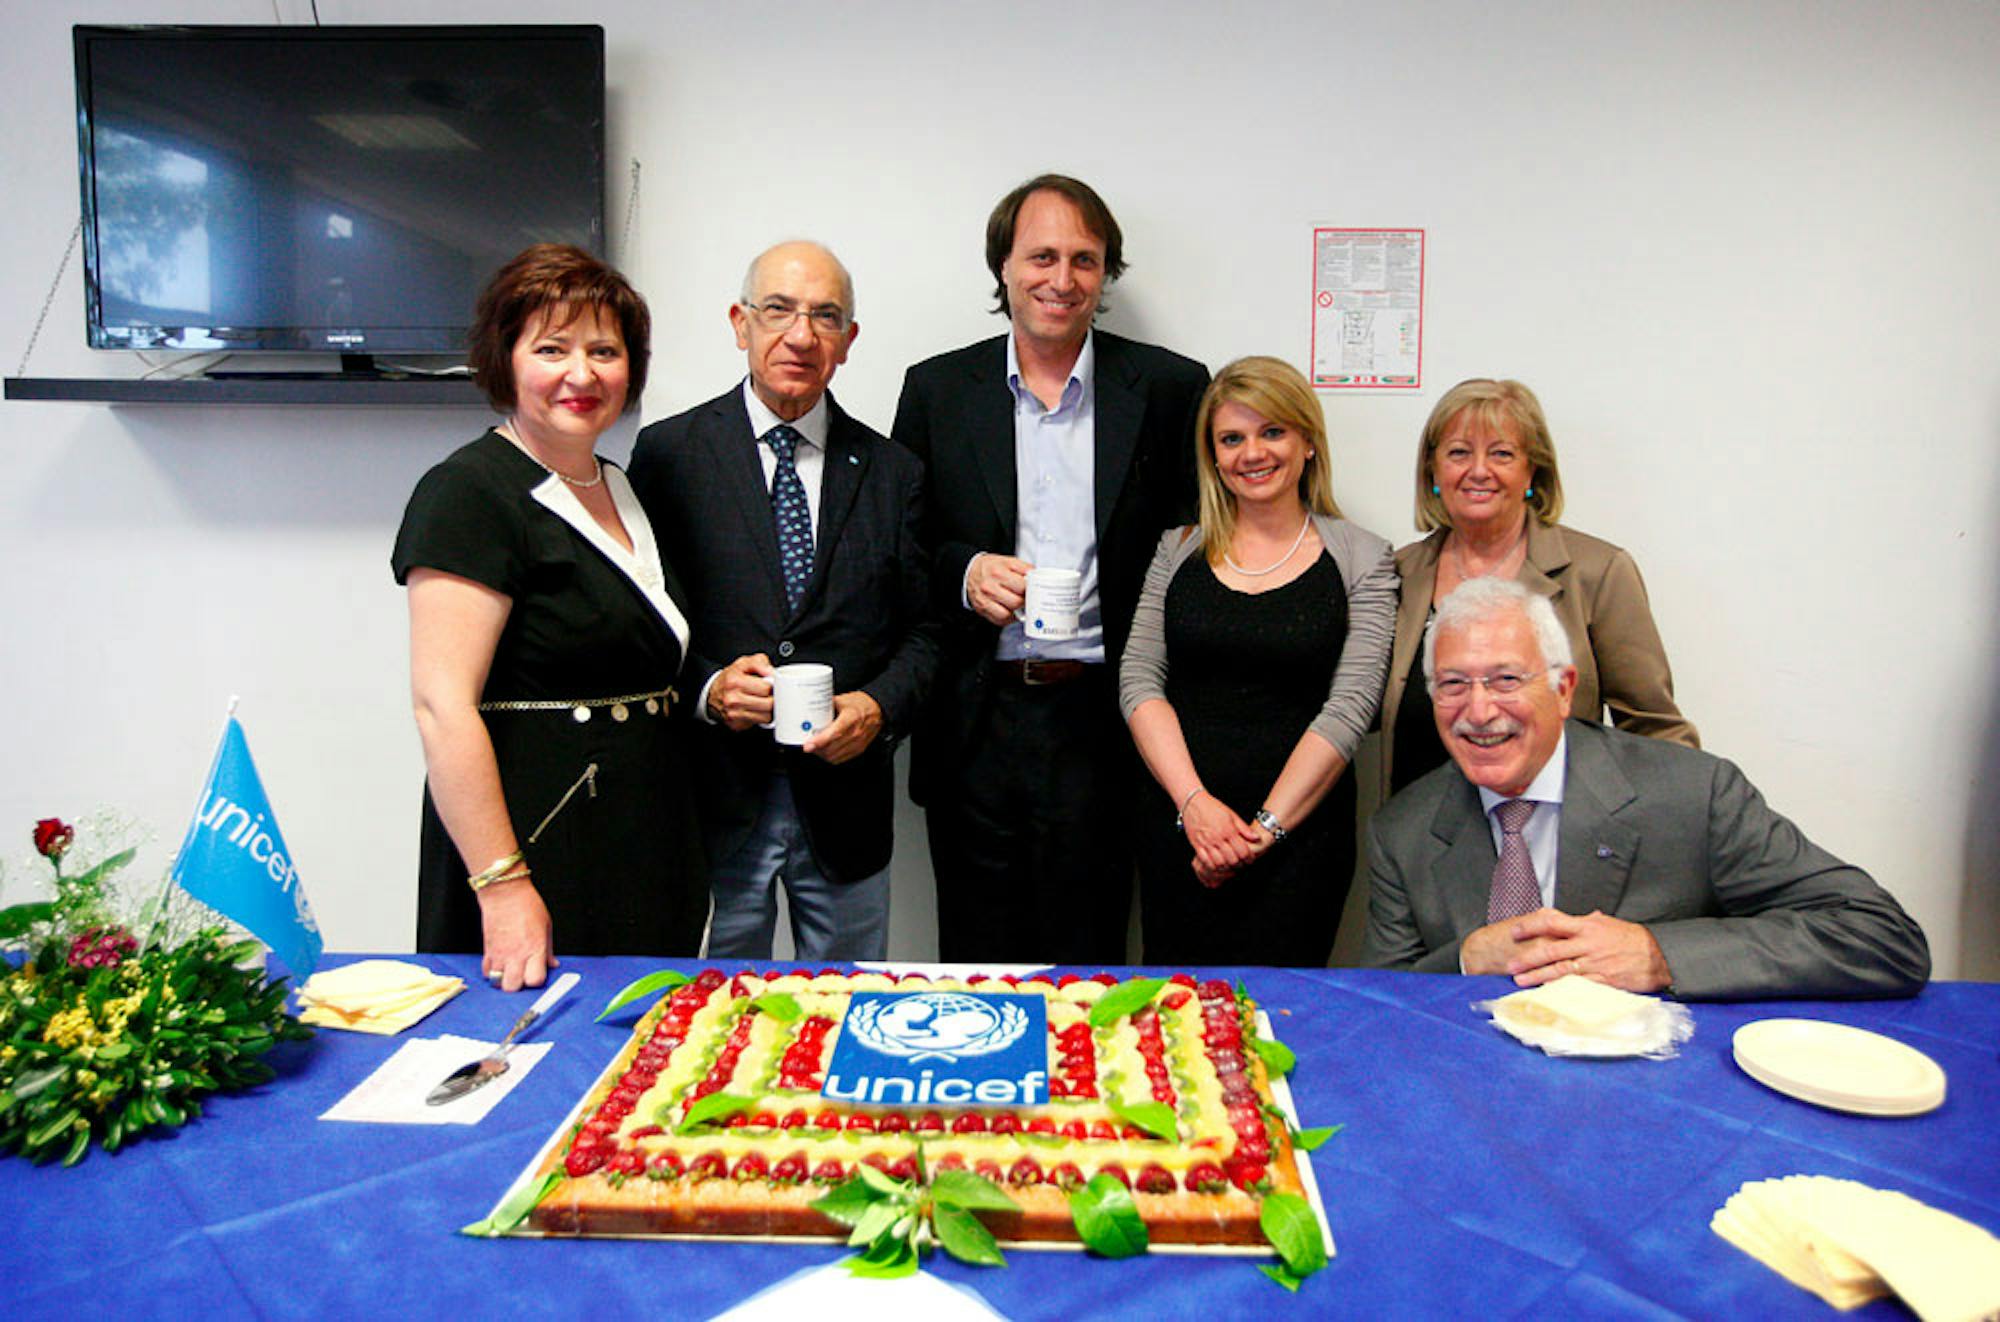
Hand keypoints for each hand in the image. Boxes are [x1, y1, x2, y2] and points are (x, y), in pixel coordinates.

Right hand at [478, 876, 556, 991]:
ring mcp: (499, 953)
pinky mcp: (487, 950)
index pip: (535, 980)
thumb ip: (549, 949)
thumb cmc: (527, 904)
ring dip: (504, 980)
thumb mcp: (546, 925)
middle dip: (519, 986)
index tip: (538, 973)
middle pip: (513, 987)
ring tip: (511, 971)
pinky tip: (500, 964)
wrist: (504, 892)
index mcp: (535, 948)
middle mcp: (516, 954)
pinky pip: (486, 972)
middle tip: (523, 975)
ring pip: (497, 982)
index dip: (537, 980)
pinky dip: (492, 972)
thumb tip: (552, 964)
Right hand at [708, 653, 775, 728]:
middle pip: (768, 704)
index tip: (773, 685)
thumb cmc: (730, 678)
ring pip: (766, 717)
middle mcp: (733, 699)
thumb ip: (760, 663)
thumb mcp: (743, 663)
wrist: (711, 694)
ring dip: (770, 709)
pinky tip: (757, 709)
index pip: (766, 688)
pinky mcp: (736, 725)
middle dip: (774, 698)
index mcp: (735, 682)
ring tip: (764, 700)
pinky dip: (762, 717)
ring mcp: (734, 714)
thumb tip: (773, 674)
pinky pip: (759, 723)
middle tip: (771, 693)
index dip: (774, 686)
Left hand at [803, 691, 882, 763]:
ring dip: (822, 754)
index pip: (834, 734)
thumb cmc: (861, 704)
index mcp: (851, 718)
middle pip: (832, 748)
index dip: (819, 741)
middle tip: (807, 744)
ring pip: (834, 756)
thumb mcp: (843, 699)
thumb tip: (810, 709)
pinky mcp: (858, 750)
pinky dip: (830, 757)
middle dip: (816, 749)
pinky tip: (825, 751)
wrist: (877, 710)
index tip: (808, 745)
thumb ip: (826, 705)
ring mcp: (858, 743)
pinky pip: (840, 759)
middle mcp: (855, 733)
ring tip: (815, 748)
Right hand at [966, 553, 1029, 626]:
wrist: (969, 572)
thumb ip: (1024, 569)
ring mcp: (985, 599)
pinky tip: (1010, 610)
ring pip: (1009, 613)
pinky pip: (1000, 619)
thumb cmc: (990, 568)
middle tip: (1026, 598)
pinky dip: (1008, 618)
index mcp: (999, 571)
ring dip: (1017, 611)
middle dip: (1025, 601)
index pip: (1023, 585)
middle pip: (1017, 601)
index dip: (1031, 589)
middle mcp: (990, 586)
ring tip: (1018, 604)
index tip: (1033, 590)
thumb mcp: (1008, 561)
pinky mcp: (982, 609)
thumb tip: (1037, 579)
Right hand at [1180, 791, 1261, 885]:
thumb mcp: (1232, 815)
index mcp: (1229, 830)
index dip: (1249, 858)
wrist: (1193, 802)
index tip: (1250, 859)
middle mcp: (1218, 838)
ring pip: (1219, 863)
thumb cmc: (1213, 807)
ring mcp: (1206, 842)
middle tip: (1241, 864)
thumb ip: (1244, 828)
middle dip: (1239, 864)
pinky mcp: (1197, 845)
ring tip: (1230, 865)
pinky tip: (1217, 864)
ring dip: (1226, 867)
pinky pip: (1205, 861)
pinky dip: (1213, 866)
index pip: (1243, 851)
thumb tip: (1256, 838)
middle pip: (1232, 860)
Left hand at [1459, 906, 1671, 992]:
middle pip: (1551, 950)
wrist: (1659, 957)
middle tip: (1510, 964)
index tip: (1515, 931)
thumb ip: (1587, 922)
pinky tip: (1546, 994)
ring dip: (1538, 977)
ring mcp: (1594, 964)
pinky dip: (1560, 990)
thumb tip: (1573, 917)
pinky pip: (1577, 987)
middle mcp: (1588, 944)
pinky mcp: (1602, 982)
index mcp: (1587, 927)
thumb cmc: (1633, 939)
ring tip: (1520, 981)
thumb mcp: (1608, 924)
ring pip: (1560, 970)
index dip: (1531, 926)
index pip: (1553, 922)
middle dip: (1528, 958)